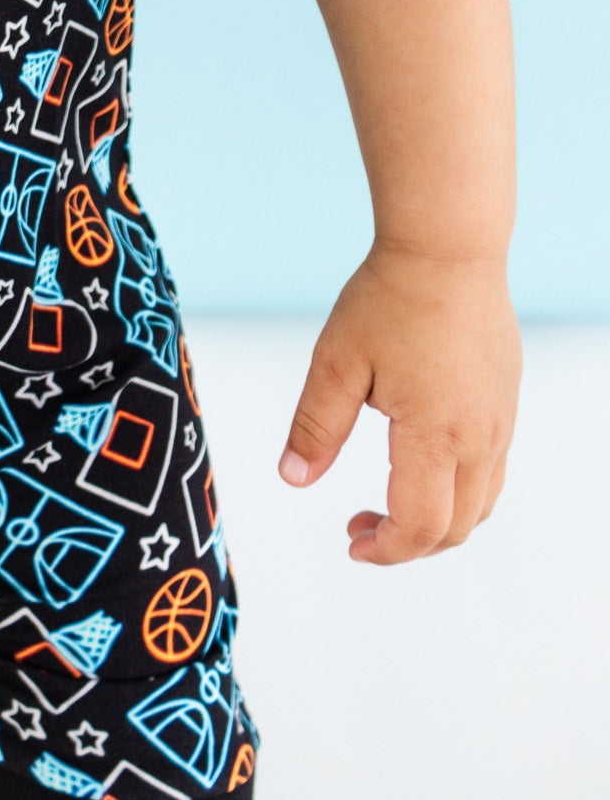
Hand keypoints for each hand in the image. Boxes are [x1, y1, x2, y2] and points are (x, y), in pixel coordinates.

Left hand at [278, 245, 521, 562]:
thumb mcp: (336, 363)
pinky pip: (492, 470)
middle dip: (407, 544)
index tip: (350, 541)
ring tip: (386, 505)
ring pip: (481, 504)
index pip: (420, 526)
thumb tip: (294, 479)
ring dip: (437, 522)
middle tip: (357, 526)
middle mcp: (479, 436)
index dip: (385, 550)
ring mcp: (500, 420)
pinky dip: (458, 492)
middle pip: (456, 528)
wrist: (448, 249)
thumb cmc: (390, 298)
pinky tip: (418, 465)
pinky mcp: (506, 401)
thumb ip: (315, 427)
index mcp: (435, 434)